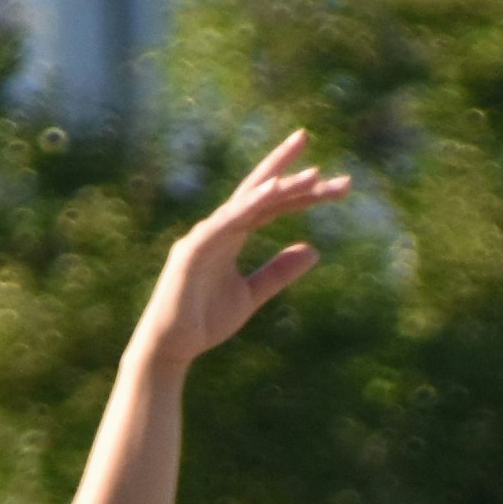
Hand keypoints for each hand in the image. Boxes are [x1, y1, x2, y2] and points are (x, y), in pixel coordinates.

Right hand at [140, 131, 350, 365]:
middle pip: (261, 194)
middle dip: (290, 173)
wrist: (170, 348)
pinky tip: (272, 190)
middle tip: (320, 155)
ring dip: (280, 186)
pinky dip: (247, 205)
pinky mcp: (193, 250)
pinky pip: (225, 222)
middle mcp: (219, 227)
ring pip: (247, 203)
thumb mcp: (250, 296)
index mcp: (233, 235)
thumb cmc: (203, 321)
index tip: (333, 180)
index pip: (270, 204)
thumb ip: (278, 272)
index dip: (299, 189)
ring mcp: (205, 235)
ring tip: (313, 175)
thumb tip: (314, 250)